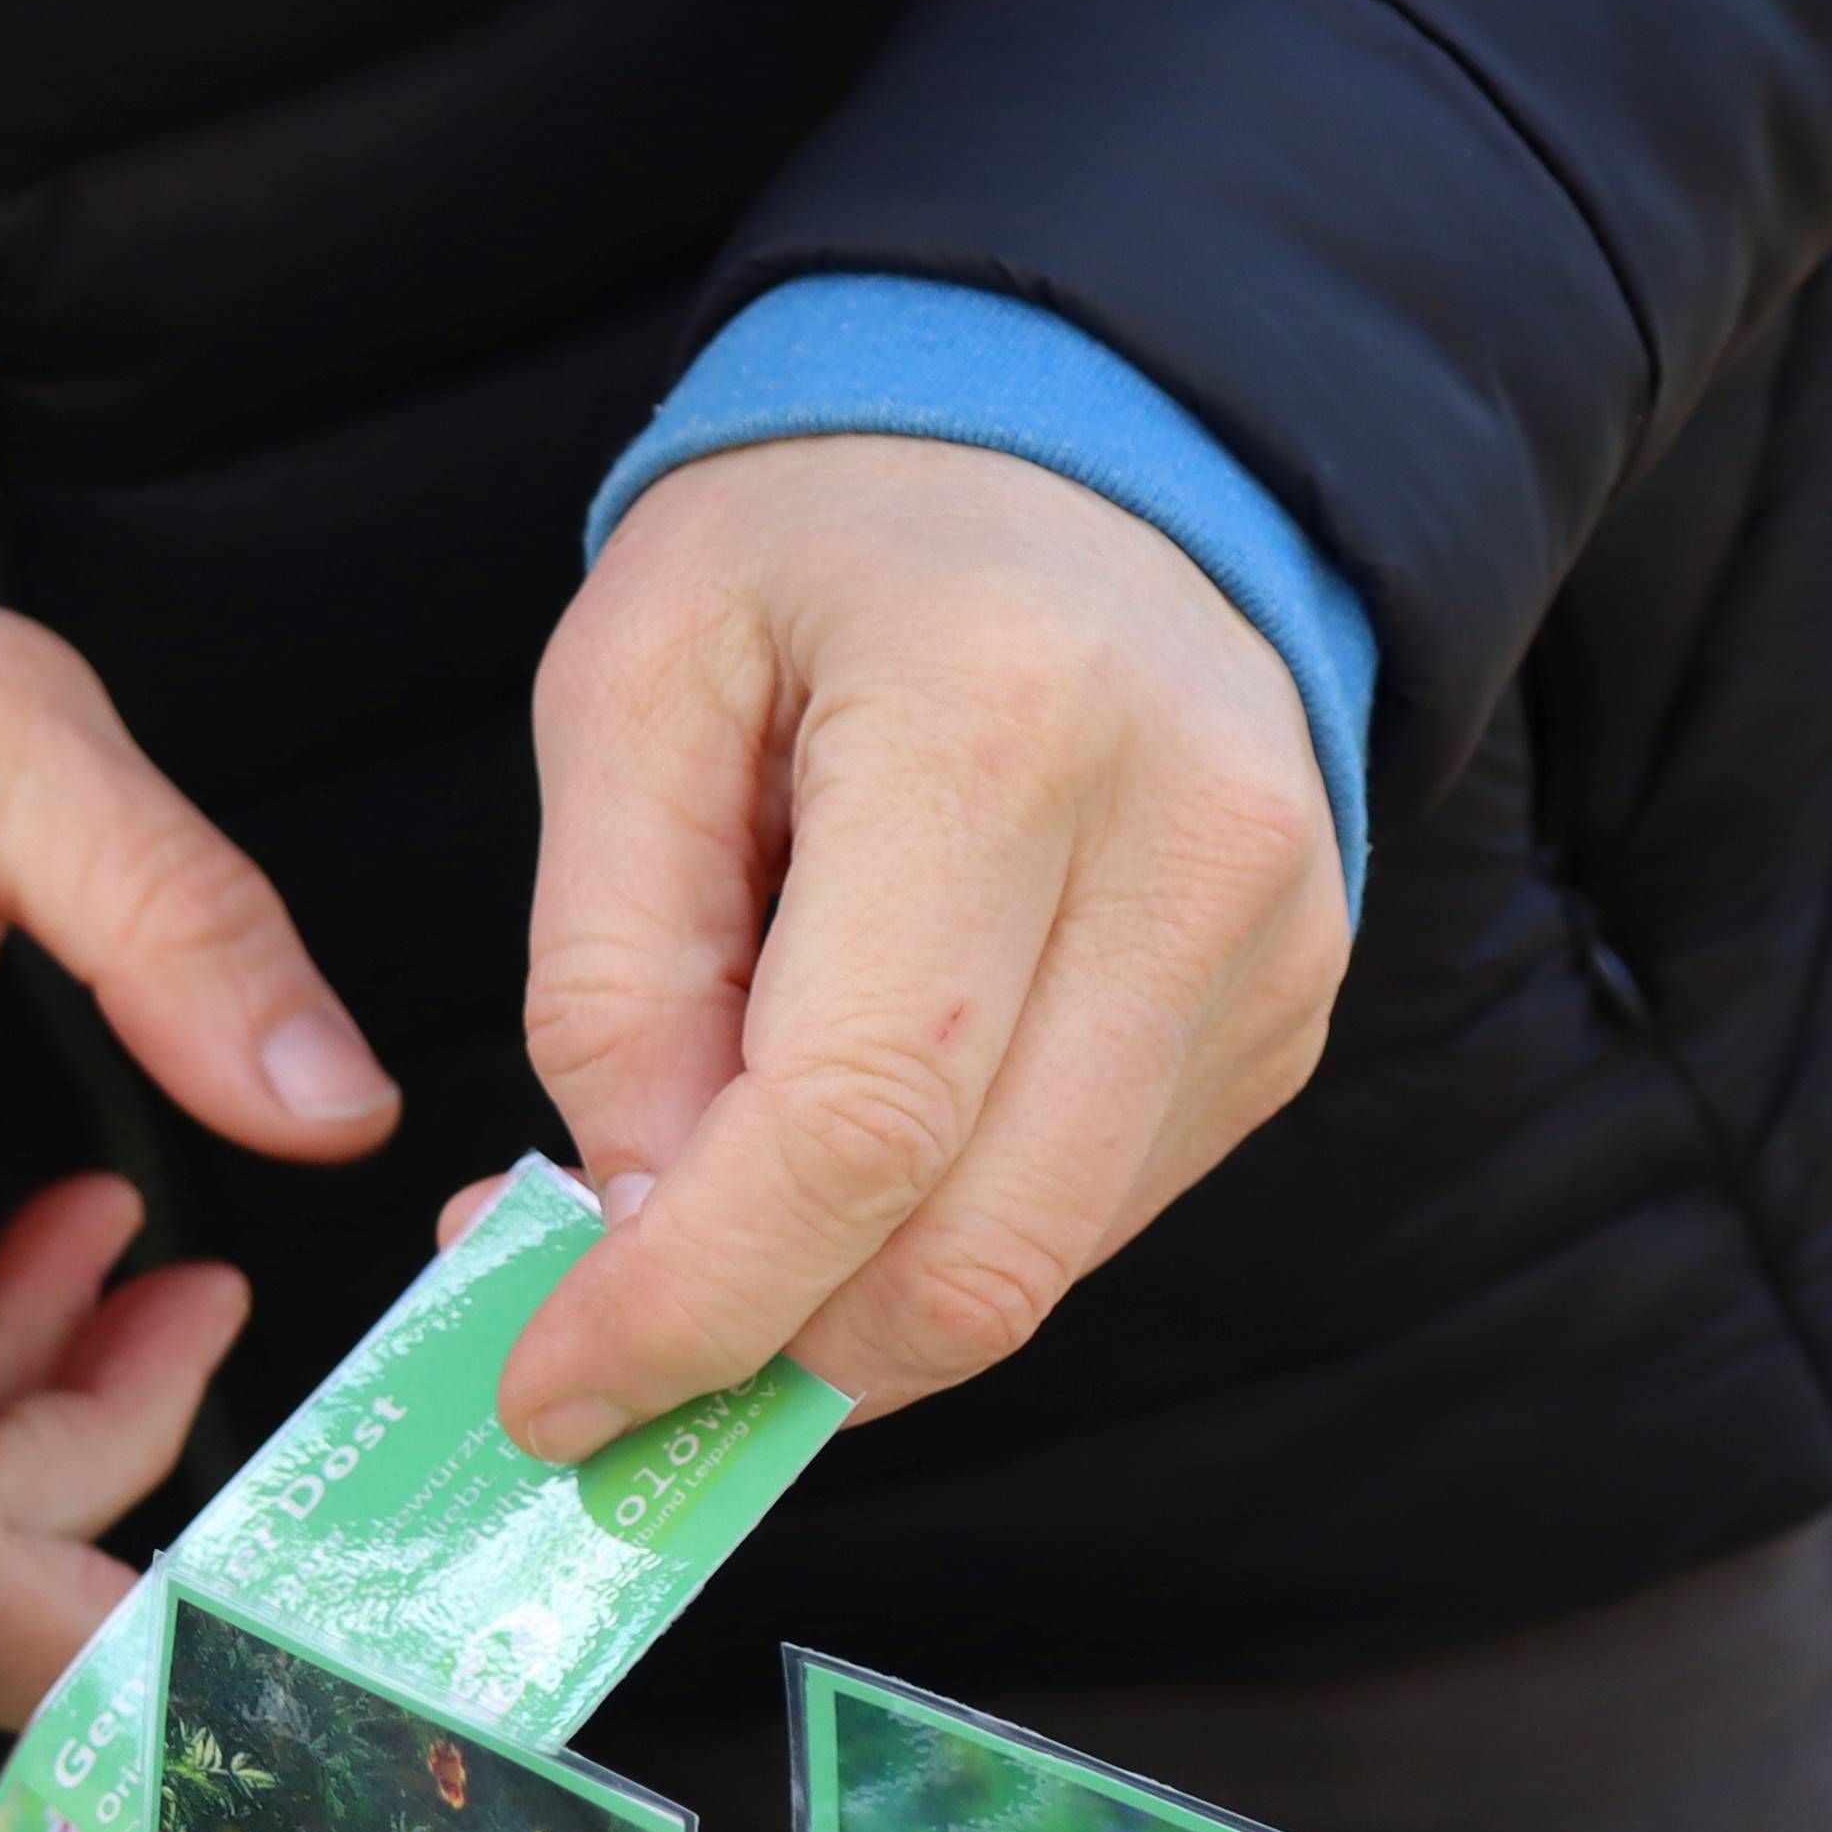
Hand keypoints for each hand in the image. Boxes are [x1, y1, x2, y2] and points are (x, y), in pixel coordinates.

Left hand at [492, 436, 1347, 1456]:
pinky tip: (852, 1143)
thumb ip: (610, 971)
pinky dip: (934, 1239)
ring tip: (708, 1221)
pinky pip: (1083, 1217)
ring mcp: (1266, 953)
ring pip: (1032, 1270)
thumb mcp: (637, 683)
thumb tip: (636, 1233)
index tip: (551, 1389)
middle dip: (758, 1355)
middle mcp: (1182, 853)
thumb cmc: (832, 545)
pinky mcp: (1280, 1018)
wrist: (1097, 442)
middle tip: (605, 1366)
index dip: (690, 1300)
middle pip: (966, 1252)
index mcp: (999, 728)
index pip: (855, 1122)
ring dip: (840, 1317)